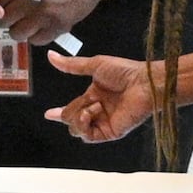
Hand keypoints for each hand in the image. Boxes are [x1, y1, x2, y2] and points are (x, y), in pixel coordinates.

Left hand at [7, 0, 113, 48]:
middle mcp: (32, 0)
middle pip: (3, 20)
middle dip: (3, 18)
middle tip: (9, 15)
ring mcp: (45, 16)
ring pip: (17, 34)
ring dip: (18, 28)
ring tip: (25, 21)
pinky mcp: (59, 27)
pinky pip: (36, 40)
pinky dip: (34, 35)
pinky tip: (38, 26)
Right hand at [44, 53, 161, 145]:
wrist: (144, 83)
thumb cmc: (125, 72)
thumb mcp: (94, 65)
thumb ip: (71, 65)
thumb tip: (51, 56)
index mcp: (94, 96)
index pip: (72, 108)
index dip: (59, 113)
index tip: (48, 114)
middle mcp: (97, 111)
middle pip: (70, 119)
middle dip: (73, 108)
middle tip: (90, 100)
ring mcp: (103, 123)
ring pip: (76, 129)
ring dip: (79, 116)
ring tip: (96, 105)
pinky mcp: (109, 133)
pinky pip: (88, 137)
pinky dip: (84, 125)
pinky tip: (92, 113)